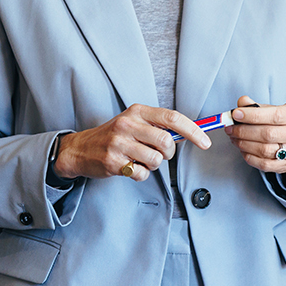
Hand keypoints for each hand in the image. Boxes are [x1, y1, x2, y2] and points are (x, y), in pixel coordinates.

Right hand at [54, 104, 212, 181]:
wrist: (80, 149)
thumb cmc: (113, 136)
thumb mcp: (134, 122)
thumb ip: (157, 126)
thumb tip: (190, 134)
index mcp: (137, 111)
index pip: (172, 118)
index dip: (193, 131)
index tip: (205, 142)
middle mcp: (127, 124)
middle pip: (165, 141)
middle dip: (168, 153)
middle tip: (160, 154)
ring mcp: (118, 143)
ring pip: (155, 160)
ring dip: (153, 165)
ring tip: (140, 160)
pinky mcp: (112, 161)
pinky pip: (140, 173)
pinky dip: (139, 174)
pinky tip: (128, 167)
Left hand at [228, 97, 285, 173]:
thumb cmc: (282, 122)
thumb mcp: (273, 108)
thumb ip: (256, 106)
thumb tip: (242, 102)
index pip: (275, 115)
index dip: (253, 115)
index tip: (236, 114)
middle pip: (268, 134)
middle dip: (244, 131)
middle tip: (230, 128)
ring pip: (264, 150)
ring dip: (244, 144)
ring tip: (234, 138)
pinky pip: (263, 164)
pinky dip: (249, 156)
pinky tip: (242, 148)